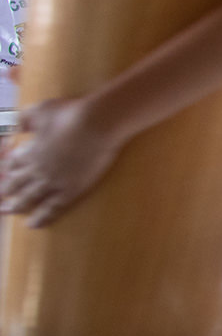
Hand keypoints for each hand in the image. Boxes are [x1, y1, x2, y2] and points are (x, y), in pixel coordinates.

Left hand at [0, 96, 120, 227]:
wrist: (99, 124)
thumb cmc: (70, 113)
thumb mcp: (40, 110)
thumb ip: (23, 119)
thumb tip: (12, 129)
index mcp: (30, 151)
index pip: (13, 164)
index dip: (9, 167)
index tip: (6, 171)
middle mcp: (37, 170)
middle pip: (16, 184)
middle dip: (6, 191)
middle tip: (0, 199)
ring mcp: (53, 182)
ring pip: (29, 199)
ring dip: (16, 206)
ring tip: (8, 212)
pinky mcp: (71, 190)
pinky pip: (52, 209)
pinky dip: (41, 218)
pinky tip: (33, 225)